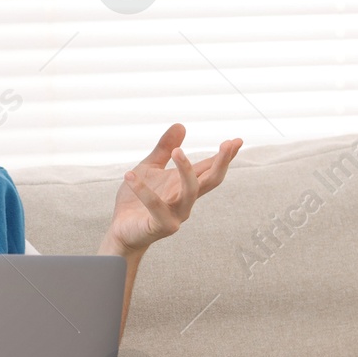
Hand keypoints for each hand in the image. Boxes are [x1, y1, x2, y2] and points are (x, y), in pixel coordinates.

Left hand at [104, 125, 240, 255]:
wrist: (120, 231)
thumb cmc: (135, 202)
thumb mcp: (149, 168)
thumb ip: (164, 149)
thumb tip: (181, 125)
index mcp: (183, 186)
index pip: (209, 168)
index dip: (224, 156)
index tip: (237, 140)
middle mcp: (185, 200)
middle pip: (210, 180)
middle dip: (221, 162)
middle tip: (228, 144)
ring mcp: (176, 214)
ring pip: (191, 191)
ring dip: (186, 170)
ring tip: (178, 150)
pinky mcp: (161, 226)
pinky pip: (155, 205)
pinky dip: (142, 190)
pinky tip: (129, 175)